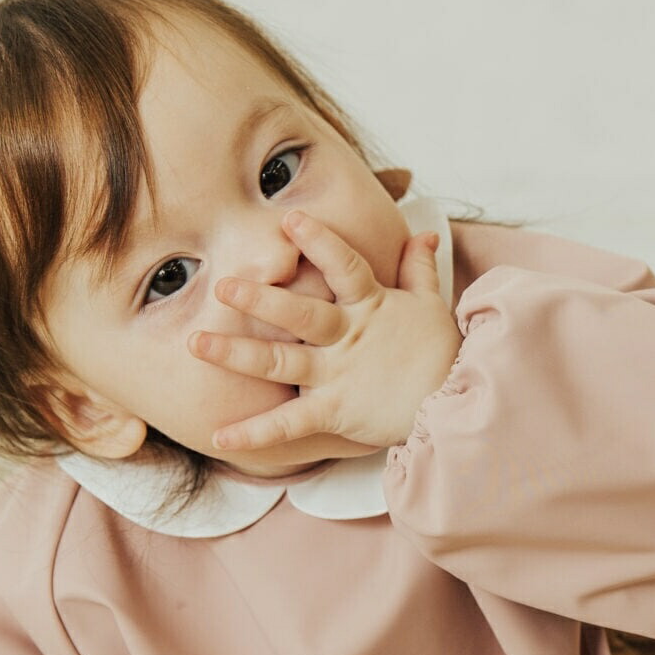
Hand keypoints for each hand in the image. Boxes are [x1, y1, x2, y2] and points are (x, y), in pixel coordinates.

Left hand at [189, 211, 462, 452]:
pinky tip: (220, 436)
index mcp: (371, 307)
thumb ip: (419, 269)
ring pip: (280, 361)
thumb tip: (424, 235)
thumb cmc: (442, 354)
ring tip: (198, 342)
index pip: (344, 266)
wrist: (456, 404)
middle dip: (260, 298)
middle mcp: (348, 338)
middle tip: (223, 284)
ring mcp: (338, 375)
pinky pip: (289, 424)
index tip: (290, 219)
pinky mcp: (335, 411)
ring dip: (236, 353)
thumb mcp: (432, 305)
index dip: (319, 242)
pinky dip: (255, 431)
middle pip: (300, 314)